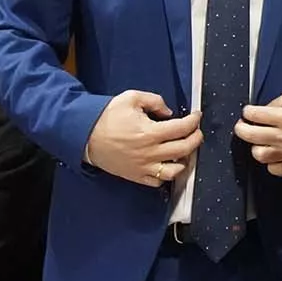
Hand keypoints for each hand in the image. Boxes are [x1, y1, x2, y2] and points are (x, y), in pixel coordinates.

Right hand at [86, 90, 202, 187]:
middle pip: (184, 149)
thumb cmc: (107, 116)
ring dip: (185, 160)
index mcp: (150, 132)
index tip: (197, 116)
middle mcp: (150, 152)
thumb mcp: (131, 98)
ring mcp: (144, 167)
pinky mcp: (136, 176)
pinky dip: (167, 174)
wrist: (84, 135)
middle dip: (196, 139)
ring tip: (184, 150)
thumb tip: (169, 112)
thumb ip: (154, 101)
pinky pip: (158, 182)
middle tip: (196, 131)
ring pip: (175, 171)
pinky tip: (167, 164)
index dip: (194, 121)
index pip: (182, 128)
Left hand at [235, 90, 281, 176]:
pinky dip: (271, 163)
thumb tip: (269, 105)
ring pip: (259, 154)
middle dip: (241, 129)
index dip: (248, 112)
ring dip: (256, 147)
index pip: (254, 114)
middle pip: (250, 135)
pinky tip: (275, 155)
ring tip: (259, 142)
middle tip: (242, 126)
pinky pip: (274, 169)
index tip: (248, 112)